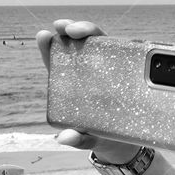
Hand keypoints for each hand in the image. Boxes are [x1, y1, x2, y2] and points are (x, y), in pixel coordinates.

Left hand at [36, 19, 141, 164]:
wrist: (127, 144)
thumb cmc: (100, 138)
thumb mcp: (89, 139)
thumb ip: (78, 139)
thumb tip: (64, 138)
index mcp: (72, 85)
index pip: (57, 61)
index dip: (49, 46)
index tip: (44, 35)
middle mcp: (90, 73)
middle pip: (79, 45)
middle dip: (71, 30)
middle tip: (67, 29)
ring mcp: (111, 70)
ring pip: (101, 43)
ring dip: (90, 30)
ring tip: (81, 29)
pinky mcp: (129, 71)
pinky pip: (126, 54)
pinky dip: (122, 44)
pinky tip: (120, 40)